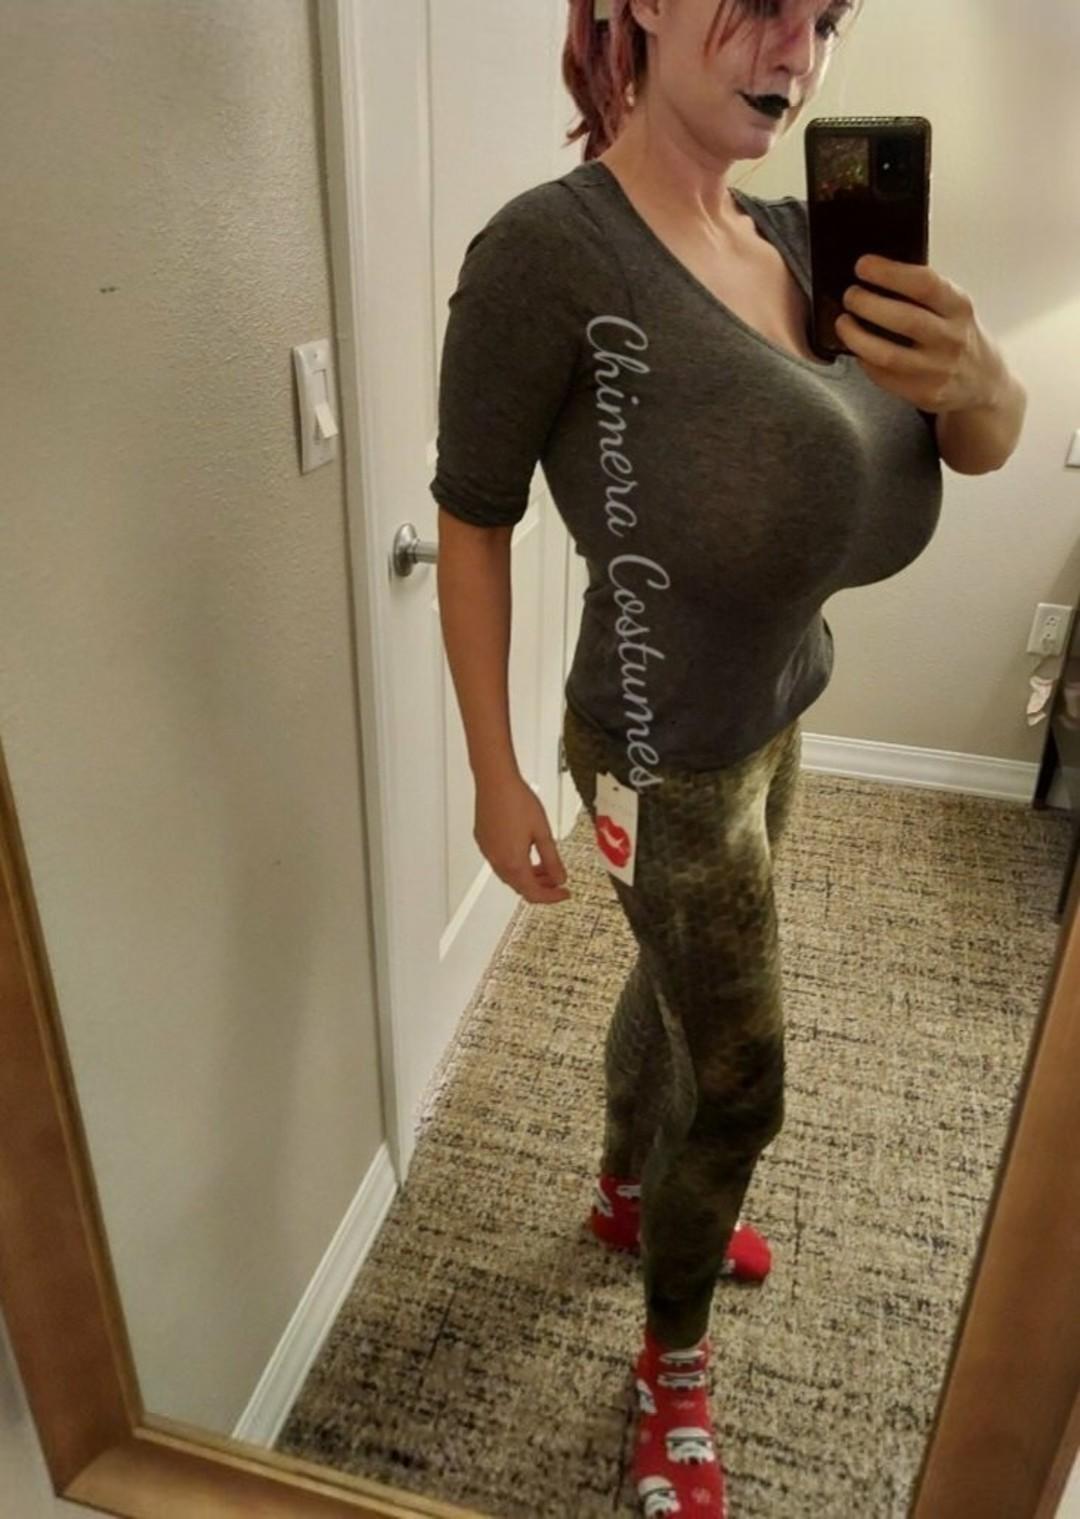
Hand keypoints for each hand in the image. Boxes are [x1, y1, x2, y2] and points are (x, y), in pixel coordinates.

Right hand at [474, 774, 570, 904]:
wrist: (496, 781)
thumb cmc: (517, 801)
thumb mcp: (543, 833)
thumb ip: (552, 860)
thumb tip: (560, 878)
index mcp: (513, 862)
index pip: (533, 893)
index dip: (551, 897)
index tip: (563, 893)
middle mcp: (497, 861)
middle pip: (520, 886)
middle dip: (541, 886)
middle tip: (556, 880)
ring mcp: (488, 851)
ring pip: (509, 875)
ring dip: (528, 876)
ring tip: (544, 865)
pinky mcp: (483, 841)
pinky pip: (500, 862)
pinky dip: (515, 864)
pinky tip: (526, 851)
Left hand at [836, 254, 1007, 416]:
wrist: (983, 381)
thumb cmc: (958, 336)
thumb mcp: (954, 307)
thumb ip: (923, 293)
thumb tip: (875, 275)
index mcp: (959, 307)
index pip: (924, 284)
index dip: (889, 273)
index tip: (863, 266)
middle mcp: (951, 338)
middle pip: (903, 319)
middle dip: (867, 304)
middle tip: (850, 295)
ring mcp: (938, 369)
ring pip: (887, 354)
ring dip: (857, 337)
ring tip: (843, 322)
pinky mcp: (924, 393)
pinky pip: (884, 377)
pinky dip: (865, 361)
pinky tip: (858, 350)